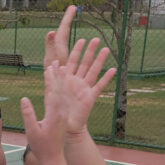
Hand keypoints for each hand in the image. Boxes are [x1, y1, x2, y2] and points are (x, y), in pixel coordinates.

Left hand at [40, 5, 115, 135]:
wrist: (65, 126)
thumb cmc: (57, 110)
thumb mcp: (51, 93)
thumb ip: (51, 79)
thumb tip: (51, 64)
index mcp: (67, 79)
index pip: (73, 61)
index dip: (77, 51)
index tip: (81, 39)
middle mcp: (77, 81)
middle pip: (85, 63)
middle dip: (90, 51)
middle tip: (96, 39)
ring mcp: (85, 88)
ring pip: (93, 71)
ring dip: (100, 60)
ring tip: (106, 49)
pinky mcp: (90, 97)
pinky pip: (99, 86)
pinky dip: (106, 78)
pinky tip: (113, 69)